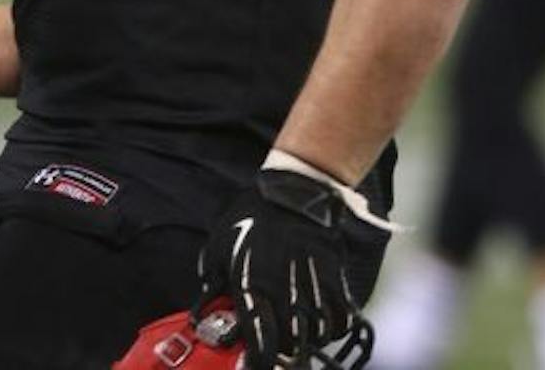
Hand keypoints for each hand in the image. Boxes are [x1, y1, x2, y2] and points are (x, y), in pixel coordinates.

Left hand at [196, 154, 390, 366]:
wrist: (294, 191)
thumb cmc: (254, 214)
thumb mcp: (219, 245)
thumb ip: (212, 281)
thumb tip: (202, 308)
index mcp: (255, 289)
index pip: (260, 345)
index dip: (257, 361)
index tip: (254, 362)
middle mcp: (286, 296)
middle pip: (292, 348)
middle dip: (282, 349)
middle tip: (275, 339)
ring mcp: (314, 291)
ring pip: (317, 337)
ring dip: (307, 337)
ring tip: (296, 325)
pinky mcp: (336, 282)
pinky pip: (342, 320)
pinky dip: (333, 325)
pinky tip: (320, 317)